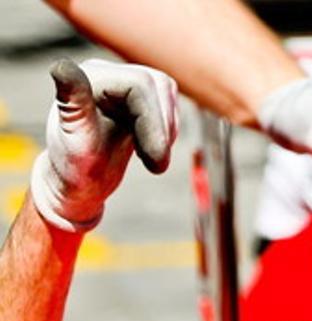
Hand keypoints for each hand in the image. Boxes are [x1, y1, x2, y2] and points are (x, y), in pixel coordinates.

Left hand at [29, 59, 178, 232]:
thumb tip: (61, 66)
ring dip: (168, 130)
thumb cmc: (74, 168)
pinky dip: (167, 130)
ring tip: (152, 159)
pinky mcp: (139, 96)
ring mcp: (125, 82)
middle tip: (157, 166)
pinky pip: (169, 104)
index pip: (140, 84)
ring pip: (168, 93)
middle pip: (159, 85)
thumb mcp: (76, 143)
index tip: (156, 161)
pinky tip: (149, 148)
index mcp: (89, 78)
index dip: (154, 121)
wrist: (80, 181)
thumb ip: (74, 104)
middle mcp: (107, 72)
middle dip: (163, 128)